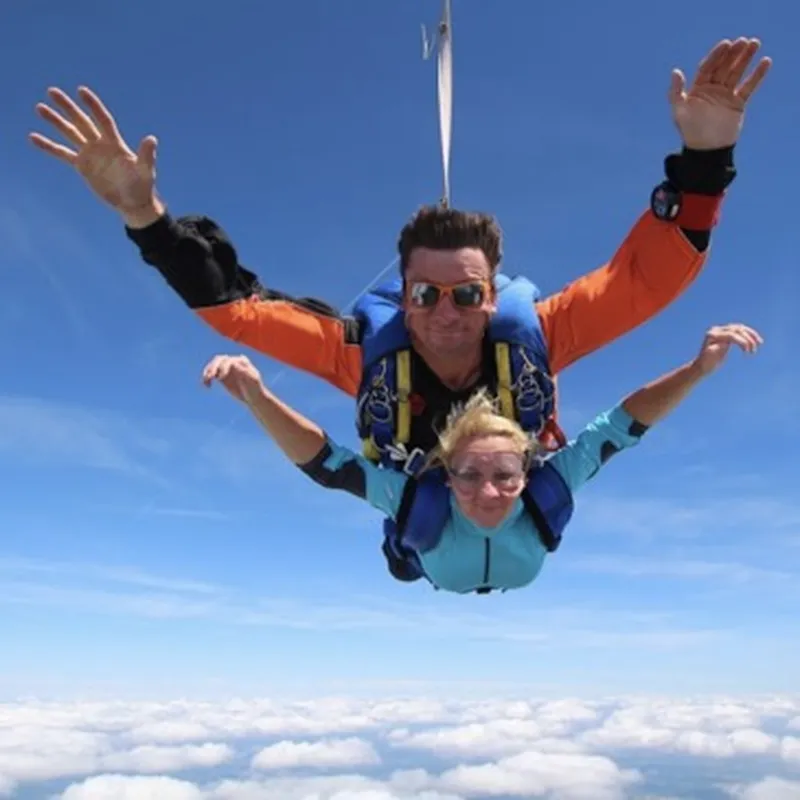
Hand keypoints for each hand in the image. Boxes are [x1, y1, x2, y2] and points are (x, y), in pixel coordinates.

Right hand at [29, 86, 162, 225]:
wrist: (133, 202)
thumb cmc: (142, 186)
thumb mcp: (145, 171)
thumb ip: (146, 155)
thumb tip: (152, 138)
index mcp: (115, 143)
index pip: (102, 120)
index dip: (93, 106)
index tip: (81, 91)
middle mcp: (100, 144)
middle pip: (82, 121)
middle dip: (68, 107)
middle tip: (51, 91)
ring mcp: (90, 154)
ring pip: (70, 133)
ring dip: (55, 121)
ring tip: (39, 107)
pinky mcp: (82, 166)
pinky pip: (62, 153)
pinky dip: (49, 146)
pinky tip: (33, 137)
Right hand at [202, 355, 265, 403]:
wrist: (253, 397)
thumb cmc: (256, 388)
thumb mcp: (253, 380)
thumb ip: (244, 371)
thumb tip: (234, 364)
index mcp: (241, 361)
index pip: (229, 360)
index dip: (223, 367)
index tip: (221, 378)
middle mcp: (232, 362)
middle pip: (219, 360)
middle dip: (213, 367)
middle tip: (210, 377)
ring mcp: (227, 369)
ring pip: (213, 366)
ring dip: (207, 372)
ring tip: (206, 381)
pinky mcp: (222, 376)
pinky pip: (212, 374)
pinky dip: (207, 378)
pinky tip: (207, 386)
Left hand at [669, 37, 770, 148]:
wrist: (706, 150)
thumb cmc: (690, 131)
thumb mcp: (680, 111)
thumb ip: (676, 92)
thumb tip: (676, 71)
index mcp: (698, 89)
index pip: (708, 67)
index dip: (716, 55)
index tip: (726, 44)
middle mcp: (712, 89)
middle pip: (724, 67)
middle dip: (733, 53)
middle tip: (744, 41)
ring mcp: (726, 95)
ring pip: (737, 72)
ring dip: (745, 58)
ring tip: (754, 43)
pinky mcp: (738, 103)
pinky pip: (749, 86)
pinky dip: (757, 75)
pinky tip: (765, 62)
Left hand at [693, 323, 762, 375]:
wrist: (702, 366)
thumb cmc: (706, 363)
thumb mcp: (711, 357)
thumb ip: (717, 349)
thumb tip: (724, 343)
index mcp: (712, 334)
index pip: (731, 334)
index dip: (741, 341)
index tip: (747, 351)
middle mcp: (717, 330)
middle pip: (736, 329)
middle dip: (747, 338)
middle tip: (753, 349)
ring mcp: (721, 331)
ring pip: (740, 328)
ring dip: (751, 335)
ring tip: (759, 343)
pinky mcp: (726, 335)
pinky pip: (740, 332)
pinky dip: (748, 336)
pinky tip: (755, 342)